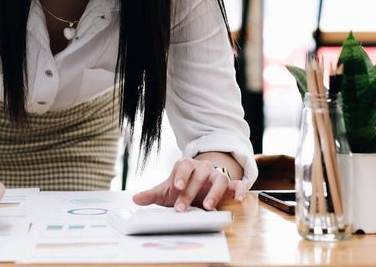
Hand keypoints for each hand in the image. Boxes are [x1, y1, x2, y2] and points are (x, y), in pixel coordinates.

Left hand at [132, 158, 246, 211]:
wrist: (200, 185)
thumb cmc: (182, 188)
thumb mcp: (167, 191)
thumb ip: (152, 194)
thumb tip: (135, 199)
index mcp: (186, 167)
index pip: (183, 167)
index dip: (180, 176)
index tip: (175, 188)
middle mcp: (203, 169)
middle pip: (200, 175)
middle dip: (191, 192)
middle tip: (182, 209)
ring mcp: (217, 176)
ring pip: (220, 179)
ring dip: (214, 193)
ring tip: (207, 207)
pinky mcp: (230, 185)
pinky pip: (238, 185)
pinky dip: (240, 191)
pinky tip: (238, 200)